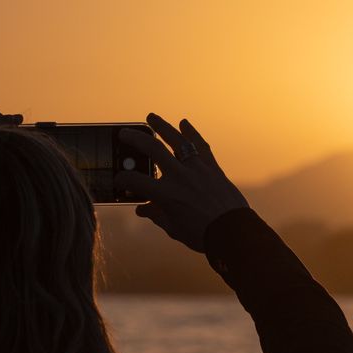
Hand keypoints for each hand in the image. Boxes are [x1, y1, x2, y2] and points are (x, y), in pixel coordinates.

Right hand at [114, 113, 248, 252]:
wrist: (233, 232)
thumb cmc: (202, 235)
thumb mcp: (173, 228)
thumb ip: (156, 216)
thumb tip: (142, 210)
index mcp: (165, 195)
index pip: (135, 181)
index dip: (122, 180)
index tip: (119, 180)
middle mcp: (179, 177)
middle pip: (153, 149)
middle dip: (135, 139)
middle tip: (124, 133)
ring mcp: (197, 169)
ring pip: (177, 140)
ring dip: (162, 127)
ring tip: (151, 117)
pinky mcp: (212, 167)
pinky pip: (200, 145)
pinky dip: (192, 133)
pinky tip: (184, 123)